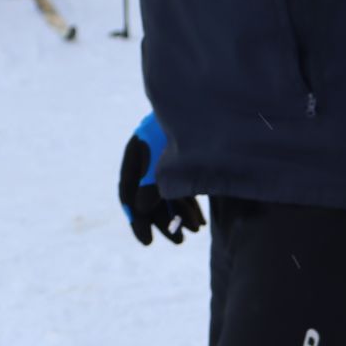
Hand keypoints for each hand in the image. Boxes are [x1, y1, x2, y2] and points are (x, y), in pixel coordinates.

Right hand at [118, 113, 205, 245]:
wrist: (216, 103)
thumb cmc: (191, 128)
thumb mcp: (169, 158)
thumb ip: (153, 183)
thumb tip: (138, 209)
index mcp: (137, 149)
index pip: (128, 190)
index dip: (137, 218)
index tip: (146, 241)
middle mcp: (149, 152)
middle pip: (148, 193)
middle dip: (163, 219)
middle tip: (178, 241)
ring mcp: (168, 154)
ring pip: (167, 191)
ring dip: (179, 214)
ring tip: (194, 231)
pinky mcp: (186, 156)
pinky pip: (181, 185)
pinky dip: (189, 204)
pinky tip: (201, 221)